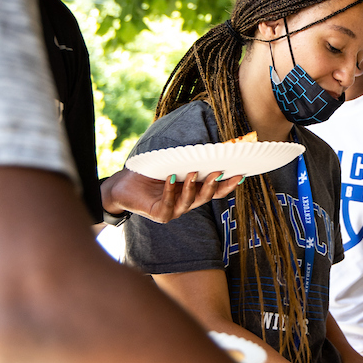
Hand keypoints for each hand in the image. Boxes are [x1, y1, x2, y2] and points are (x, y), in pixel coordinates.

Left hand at [103, 168, 241, 223]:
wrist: (123, 184)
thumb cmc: (149, 173)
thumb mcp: (172, 164)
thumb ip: (189, 161)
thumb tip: (207, 147)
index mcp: (193, 191)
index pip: (215, 190)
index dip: (228, 185)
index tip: (240, 173)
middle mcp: (186, 203)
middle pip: (206, 197)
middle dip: (213, 185)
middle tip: (218, 172)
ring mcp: (174, 211)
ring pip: (190, 202)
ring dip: (193, 188)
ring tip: (191, 173)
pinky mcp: (160, 215)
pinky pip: (169, 204)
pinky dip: (170, 191)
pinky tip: (170, 178)